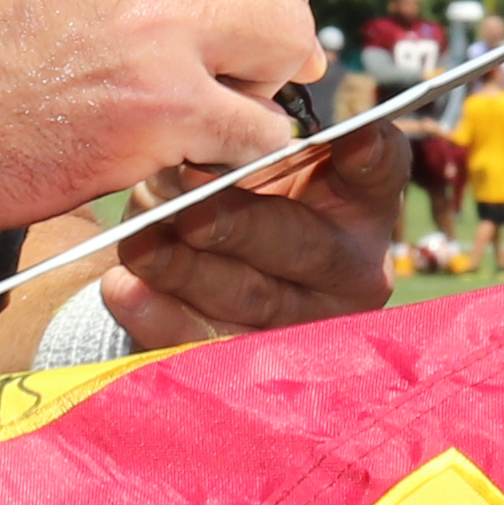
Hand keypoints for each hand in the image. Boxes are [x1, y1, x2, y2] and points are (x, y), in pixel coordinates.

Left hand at [106, 113, 414, 349]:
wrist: (204, 267)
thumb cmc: (240, 191)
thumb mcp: (250, 161)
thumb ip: (240, 149)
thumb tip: (191, 158)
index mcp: (361, 200)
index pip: (379, 170)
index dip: (369, 156)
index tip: (351, 141)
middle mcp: (350, 266)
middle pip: (302, 245)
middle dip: (240, 225)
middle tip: (188, 208)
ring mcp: (308, 321)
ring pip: (250, 297)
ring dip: (186, 269)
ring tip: (138, 244)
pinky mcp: (256, 363)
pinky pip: (208, 343)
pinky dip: (160, 316)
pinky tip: (123, 290)